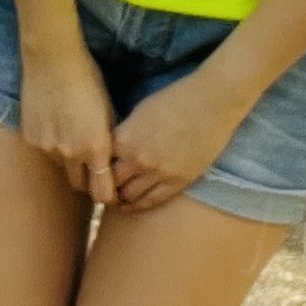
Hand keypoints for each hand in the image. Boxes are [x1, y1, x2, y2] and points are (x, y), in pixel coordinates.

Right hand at [16, 46, 120, 203]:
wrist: (52, 60)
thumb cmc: (88, 79)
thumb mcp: (109, 111)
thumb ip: (110, 141)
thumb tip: (112, 161)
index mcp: (96, 148)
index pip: (103, 193)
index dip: (109, 196)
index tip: (112, 192)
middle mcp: (71, 154)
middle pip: (81, 186)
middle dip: (88, 182)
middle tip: (93, 168)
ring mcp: (48, 148)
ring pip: (62, 167)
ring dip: (69, 161)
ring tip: (72, 135)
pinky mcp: (31, 139)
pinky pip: (45, 151)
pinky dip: (52, 145)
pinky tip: (54, 122)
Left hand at [106, 70, 248, 213]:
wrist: (211, 103)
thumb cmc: (176, 98)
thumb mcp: (139, 112)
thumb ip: (125, 133)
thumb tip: (115, 148)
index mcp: (124, 138)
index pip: (99, 162)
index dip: (96, 168)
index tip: (94, 171)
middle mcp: (137, 159)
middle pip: (111, 183)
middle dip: (105, 187)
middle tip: (103, 190)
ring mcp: (159, 173)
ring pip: (130, 197)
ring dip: (121, 199)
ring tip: (118, 200)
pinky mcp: (179, 181)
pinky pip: (153, 201)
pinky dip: (140, 206)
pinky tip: (133, 206)